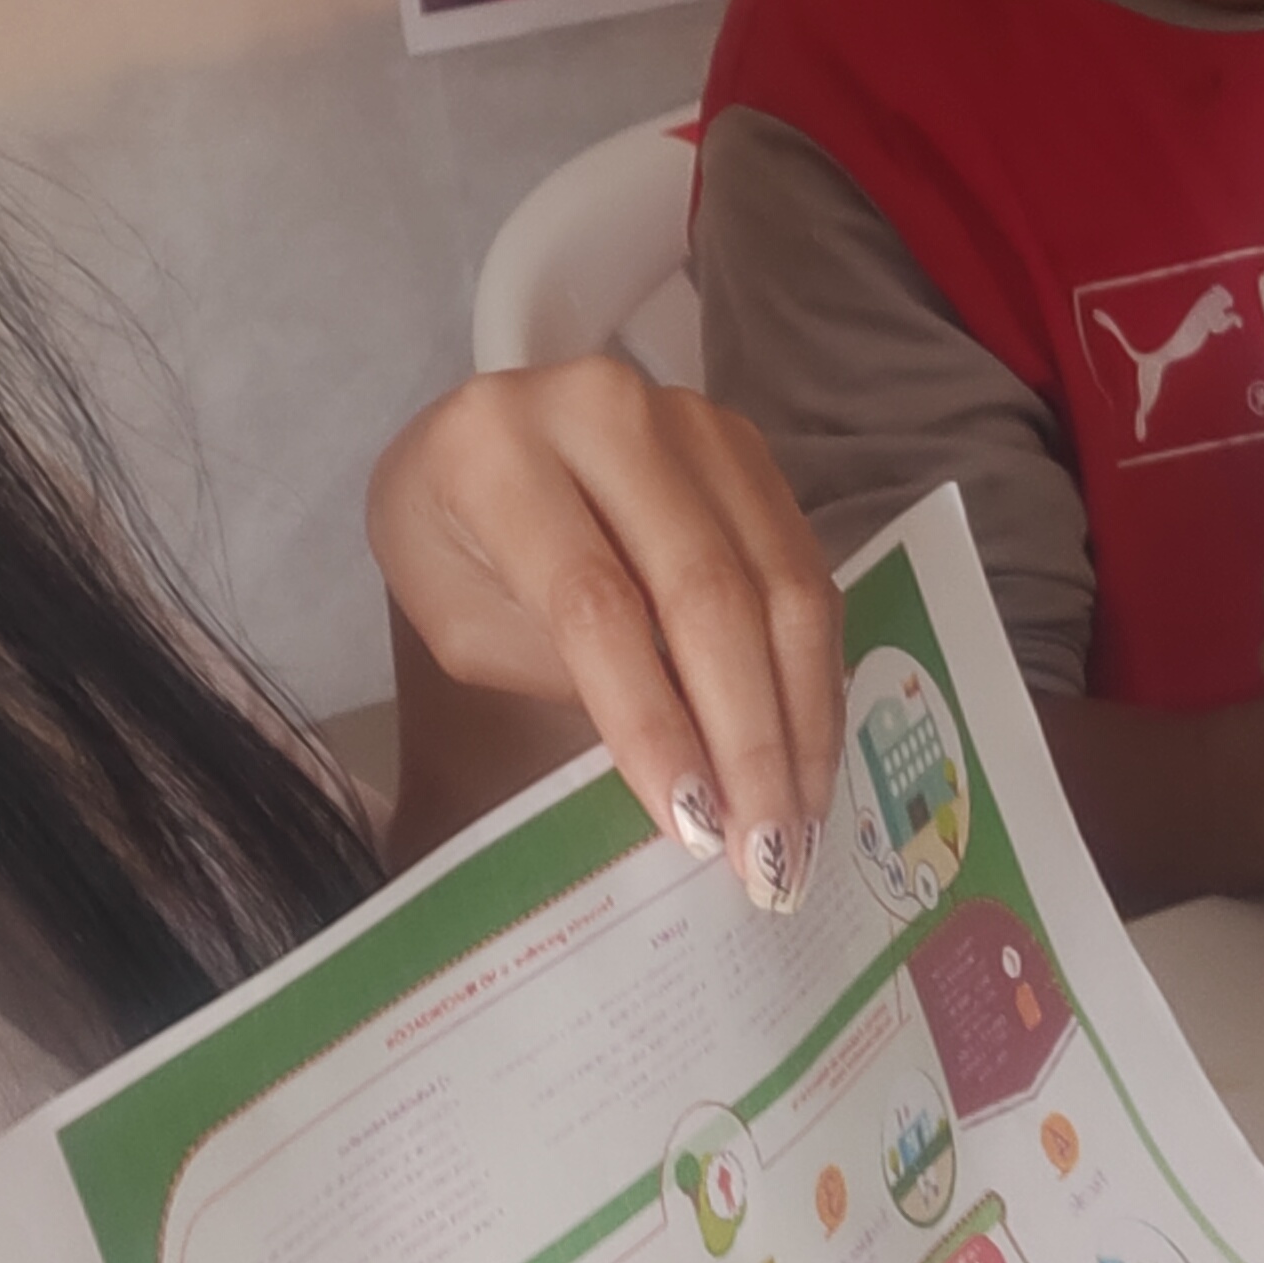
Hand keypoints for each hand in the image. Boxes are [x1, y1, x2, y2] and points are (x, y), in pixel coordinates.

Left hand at [373, 357, 844, 907]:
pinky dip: (813, 670)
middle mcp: (606, 409)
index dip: (651, 718)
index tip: (691, 826)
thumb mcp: (465, 622)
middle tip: (768, 854)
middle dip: (748, 736)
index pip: (595, 600)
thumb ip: (563, 675)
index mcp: (499, 450)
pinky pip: (804, 566)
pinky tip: (809, 752)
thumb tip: (693, 773)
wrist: (474, 441)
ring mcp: (692, 421)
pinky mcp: (747, 446)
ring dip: (799, 715)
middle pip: (708, 589)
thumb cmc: (450, 545)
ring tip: (799, 825)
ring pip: (779, 579)